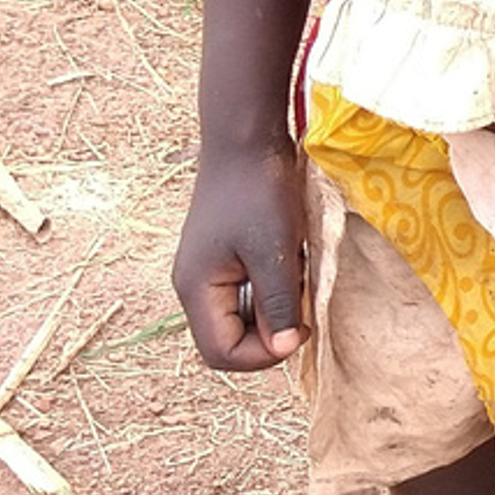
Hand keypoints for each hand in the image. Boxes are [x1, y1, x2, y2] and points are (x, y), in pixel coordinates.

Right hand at [174, 144, 310, 372]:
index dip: (263, 354)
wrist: (246, 140)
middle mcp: (194, 287)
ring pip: (241, 315)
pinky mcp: (222, 258)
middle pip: (229, 339)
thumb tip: (283, 350)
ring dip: (273, 305)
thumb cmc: (260, 192)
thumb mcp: (275, 252)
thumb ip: (278, 304)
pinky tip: (287, 258)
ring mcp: (207, 272)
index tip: (299, 326)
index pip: (221, 353)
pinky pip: (247, 291)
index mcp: (196, 290)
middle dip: (269, 329)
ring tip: (293, 271)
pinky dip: (271, 285)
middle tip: (300, 297)